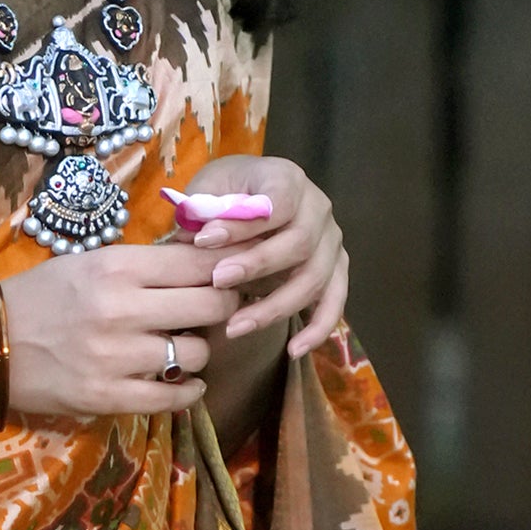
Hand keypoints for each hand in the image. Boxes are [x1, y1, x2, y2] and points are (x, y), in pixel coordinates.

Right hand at [0, 238, 236, 422]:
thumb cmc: (40, 297)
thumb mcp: (90, 263)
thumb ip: (144, 265)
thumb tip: (205, 261)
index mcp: (116, 267)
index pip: (200, 263)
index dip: (224, 269)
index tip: (227, 276)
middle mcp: (121, 309)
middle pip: (212, 306)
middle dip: (221, 308)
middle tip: (213, 312)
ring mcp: (115, 357)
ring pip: (198, 353)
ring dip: (200, 351)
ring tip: (183, 347)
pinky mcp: (106, 397)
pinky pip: (172, 398)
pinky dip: (189, 391)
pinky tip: (186, 383)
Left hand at [171, 155, 348, 355]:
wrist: (251, 199)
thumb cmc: (227, 195)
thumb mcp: (208, 190)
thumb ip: (202, 211)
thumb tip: (195, 241)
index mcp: (288, 178)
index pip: (277, 201)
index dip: (244, 223)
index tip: (204, 240)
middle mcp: (319, 208)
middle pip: (300, 242)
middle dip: (257, 265)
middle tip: (217, 282)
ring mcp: (331, 242)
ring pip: (314, 279)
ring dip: (275, 307)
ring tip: (235, 327)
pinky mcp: (335, 271)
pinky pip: (334, 303)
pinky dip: (317, 329)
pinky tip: (293, 351)